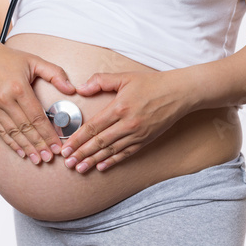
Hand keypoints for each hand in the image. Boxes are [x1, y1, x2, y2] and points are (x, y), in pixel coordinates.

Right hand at [0, 38, 75, 163]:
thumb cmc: (7, 57)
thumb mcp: (34, 60)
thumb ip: (55, 74)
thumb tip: (71, 89)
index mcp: (18, 88)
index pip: (37, 117)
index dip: (48, 134)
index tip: (57, 146)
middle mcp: (4, 99)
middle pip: (26, 128)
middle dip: (39, 145)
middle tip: (50, 157)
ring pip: (13, 133)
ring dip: (27, 148)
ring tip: (38, 159)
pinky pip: (0, 131)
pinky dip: (11, 143)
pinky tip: (21, 151)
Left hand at [60, 70, 196, 172]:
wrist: (180, 93)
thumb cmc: (152, 83)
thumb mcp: (125, 77)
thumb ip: (101, 81)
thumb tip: (81, 88)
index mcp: (119, 108)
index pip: (93, 127)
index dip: (78, 139)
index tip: (66, 147)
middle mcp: (127, 124)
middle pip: (99, 142)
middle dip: (81, 153)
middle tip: (68, 162)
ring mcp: (137, 134)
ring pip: (111, 151)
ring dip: (94, 161)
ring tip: (80, 168)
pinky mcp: (145, 140)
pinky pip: (126, 153)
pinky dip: (113, 161)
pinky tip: (102, 167)